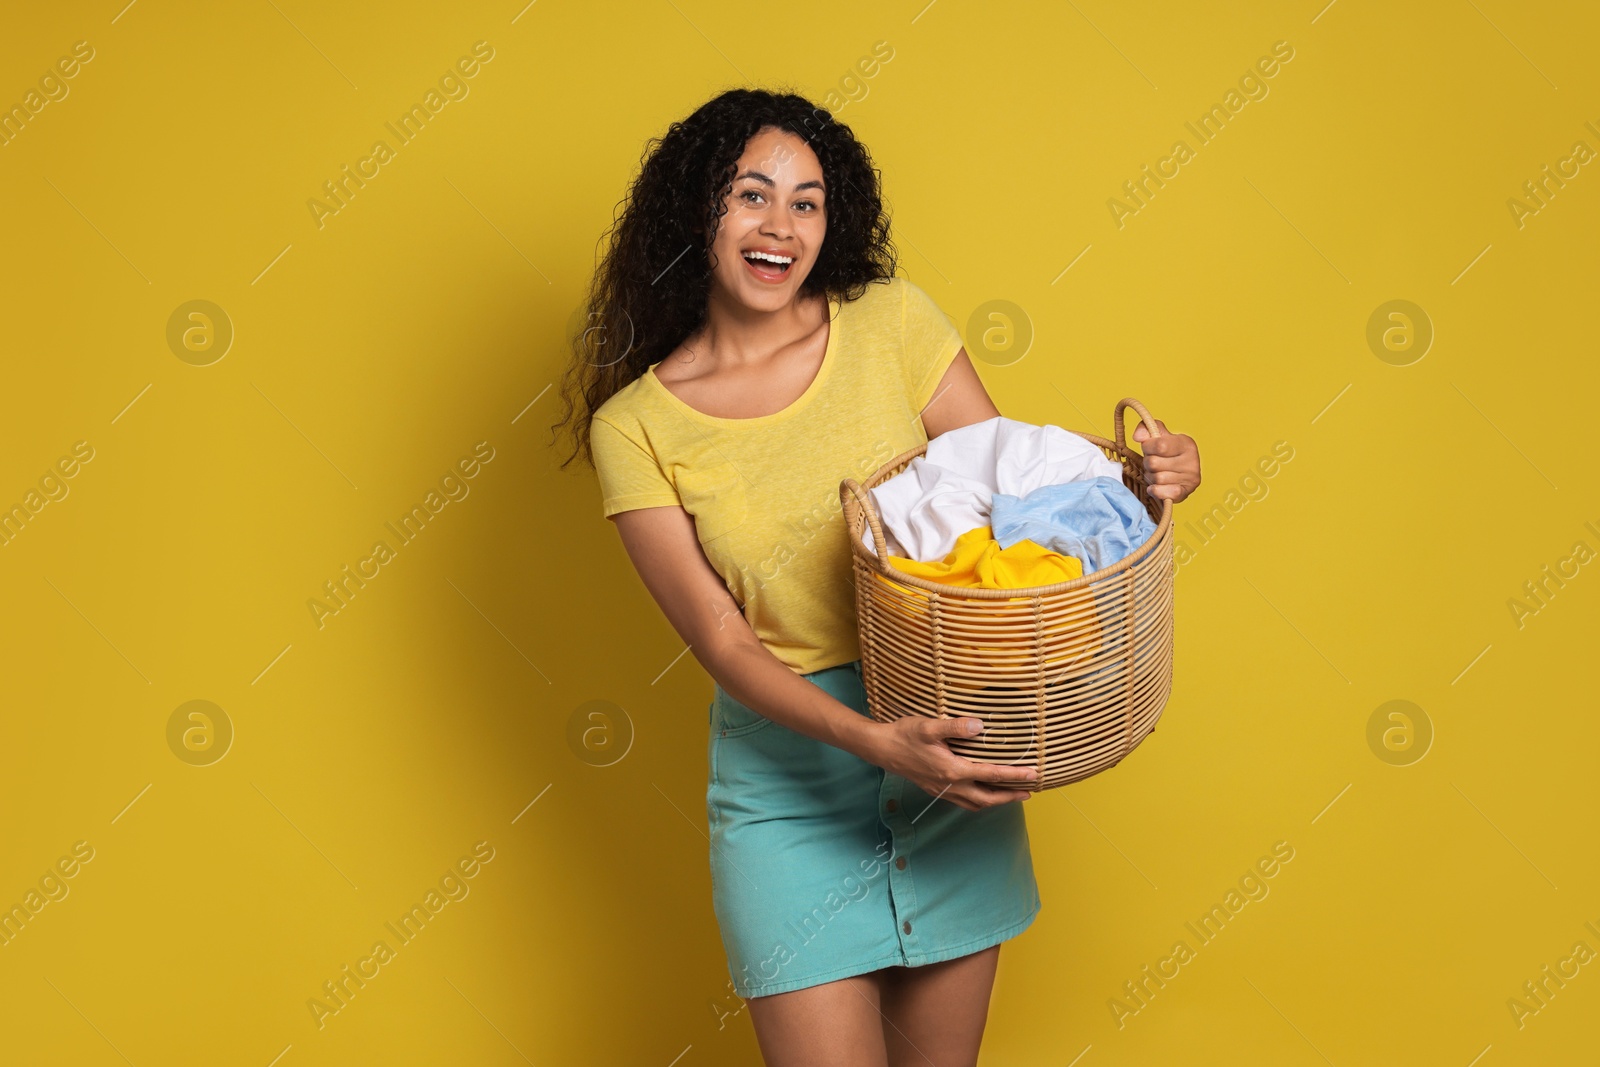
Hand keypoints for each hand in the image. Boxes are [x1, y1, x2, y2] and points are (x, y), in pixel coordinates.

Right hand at [867, 714, 1036, 810]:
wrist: (881, 748)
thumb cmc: (905, 735)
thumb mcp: (930, 726)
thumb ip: (956, 727)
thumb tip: (980, 726)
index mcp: (953, 770)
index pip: (991, 775)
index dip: (1014, 775)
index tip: (1033, 774)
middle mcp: (950, 785)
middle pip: (987, 798)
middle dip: (1009, 796)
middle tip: (1028, 792)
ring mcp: (942, 789)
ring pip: (975, 803)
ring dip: (995, 800)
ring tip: (1009, 794)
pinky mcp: (935, 789)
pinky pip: (963, 801)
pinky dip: (978, 800)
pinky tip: (980, 791)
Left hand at [1133, 419, 1200, 502]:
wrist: (1180, 475)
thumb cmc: (1166, 453)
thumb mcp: (1159, 436)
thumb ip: (1146, 429)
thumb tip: (1137, 437)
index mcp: (1186, 443)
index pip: (1160, 445)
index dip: (1147, 447)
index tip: (1148, 448)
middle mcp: (1192, 461)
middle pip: (1154, 463)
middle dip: (1147, 463)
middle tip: (1153, 463)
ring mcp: (1190, 478)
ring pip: (1156, 478)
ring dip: (1151, 477)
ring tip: (1157, 473)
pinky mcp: (1185, 493)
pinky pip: (1162, 492)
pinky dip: (1155, 490)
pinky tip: (1156, 486)